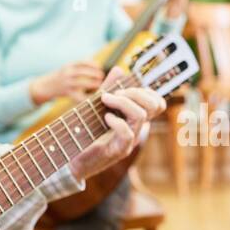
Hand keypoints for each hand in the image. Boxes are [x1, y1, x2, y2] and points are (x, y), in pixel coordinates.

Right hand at [31, 61, 103, 103]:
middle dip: (94, 73)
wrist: (44, 87)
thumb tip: (95, 63)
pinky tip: (92, 97)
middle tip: (101, 76)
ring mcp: (66, 83)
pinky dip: (86, 96)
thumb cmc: (60, 77)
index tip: (99, 67)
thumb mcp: (67, 68)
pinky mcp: (66, 93)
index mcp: (68, 65)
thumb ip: (79, 66)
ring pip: (82, 83)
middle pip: (83, 72)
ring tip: (99, 84)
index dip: (92, 64)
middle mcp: (67, 73)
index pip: (82, 62)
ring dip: (92, 83)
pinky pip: (78, 95)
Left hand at [68, 66, 164, 180]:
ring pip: (141, 116)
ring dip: (122, 103)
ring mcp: (130, 141)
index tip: (123, 89)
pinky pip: (127, 133)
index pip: (158, 103)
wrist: (71, 160)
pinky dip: (116, 121)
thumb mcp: (96, 106)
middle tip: (114, 94)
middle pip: (155, 105)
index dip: (146, 91)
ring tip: (106, 101)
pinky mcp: (119, 151)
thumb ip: (109, 89)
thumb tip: (119, 69)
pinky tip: (105, 118)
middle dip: (135, 92)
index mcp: (135, 119)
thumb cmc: (84, 134)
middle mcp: (137, 130)